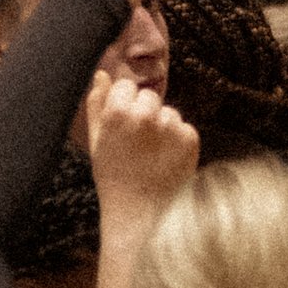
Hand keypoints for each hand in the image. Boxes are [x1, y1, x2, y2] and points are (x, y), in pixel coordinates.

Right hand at [85, 70, 197, 221]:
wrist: (142, 213)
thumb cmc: (114, 178)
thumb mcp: (97, 142)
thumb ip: (97, 105)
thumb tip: (101, 75)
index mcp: (118, 112)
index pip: (127, 86)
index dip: (124, 105)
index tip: (123, 126)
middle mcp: (146, 115)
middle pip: (149, 97)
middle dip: (145, 113)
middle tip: (137, 144)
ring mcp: (170, 126)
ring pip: (168, 113)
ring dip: (162, 128)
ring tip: (151, 157)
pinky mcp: (190, 138)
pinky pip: (183, 128)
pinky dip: (178, 142)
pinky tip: (165, 161)